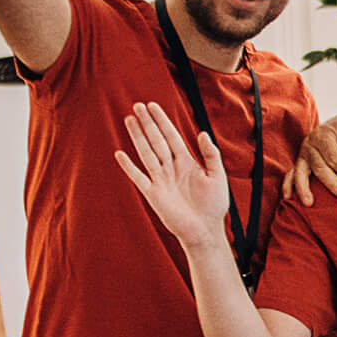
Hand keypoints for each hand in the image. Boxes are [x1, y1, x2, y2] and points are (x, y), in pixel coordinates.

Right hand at [115, 101, 230, 252]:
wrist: (206, 230)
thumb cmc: (214, 205)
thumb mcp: (217, 176)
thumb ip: (211, 155)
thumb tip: (203, 133)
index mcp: (187, 162)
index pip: (171, 136)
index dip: (163, 121)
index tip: (153, 106)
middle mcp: (171, 168)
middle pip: (157, 141)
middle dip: (148, 124)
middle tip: (137, 106)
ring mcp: (161, 180)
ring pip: (147, 153)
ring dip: (138, 137)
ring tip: (129, 120)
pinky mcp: (153, 194)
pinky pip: (139, 177)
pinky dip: (129, 166)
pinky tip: (120, 154)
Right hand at [286, 108, 336, 205]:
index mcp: (323, 135)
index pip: (334, 158)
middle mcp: (309, 144)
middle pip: (319, 168)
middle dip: (334, 184)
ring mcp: (303, 155)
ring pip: (301, 173)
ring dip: (304, 189)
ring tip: (309, 204)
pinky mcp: (300, 163)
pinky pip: (290, 175)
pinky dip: (288, 186)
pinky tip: (287, 198)